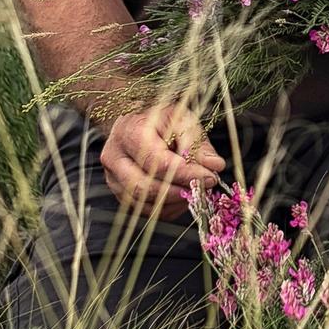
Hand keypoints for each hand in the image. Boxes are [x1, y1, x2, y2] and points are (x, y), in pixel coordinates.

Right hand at [98, 99, 224, 213]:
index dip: (186, 174)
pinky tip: (182, 197)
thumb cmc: (159, 119)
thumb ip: (197, 143)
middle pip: (144, 187)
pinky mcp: (119, 192)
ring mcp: (113, 178)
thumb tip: (215, 166)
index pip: (157, 163)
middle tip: (204, 188)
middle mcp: (115, 157)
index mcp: (129, 132)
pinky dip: (167, 208)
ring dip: (174, 202)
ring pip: (143, 204)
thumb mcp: (182, 119)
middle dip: (179, 192)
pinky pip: (144, 210)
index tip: (210, 177)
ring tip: (195, 191)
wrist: (135, 121)